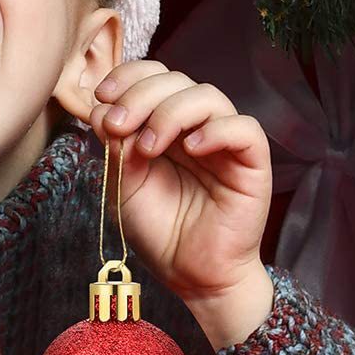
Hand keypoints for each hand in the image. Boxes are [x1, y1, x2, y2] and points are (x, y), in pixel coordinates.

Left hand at [87, 60, 272, 323]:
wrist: (193, 276)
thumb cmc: (161, 231)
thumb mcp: (124, 185)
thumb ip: (116, 146)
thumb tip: (102, 108)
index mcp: (167, 124)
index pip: (153, 77)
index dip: (129, 78)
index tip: (102, 97)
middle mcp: (198, 125)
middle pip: (176, 80)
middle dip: (141, 95)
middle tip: (118, 125)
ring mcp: (226, 141)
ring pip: (208, 96)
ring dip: (171, 112)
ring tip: (148, 146)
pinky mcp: (253, 161)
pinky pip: (244, 129)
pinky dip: (217, 130)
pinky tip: (193, 148)